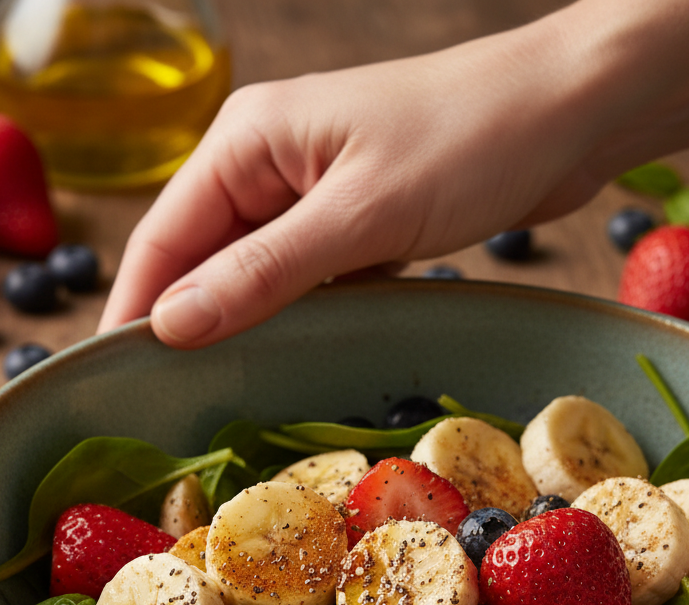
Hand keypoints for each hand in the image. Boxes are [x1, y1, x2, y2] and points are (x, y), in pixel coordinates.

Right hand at [98, 17, 607, 346]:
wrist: (570, 113)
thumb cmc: (468, 141)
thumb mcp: (359, 215)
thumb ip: (264, 273)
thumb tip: (174, 325)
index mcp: (248, 142)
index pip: (164, 238)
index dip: (137, 311)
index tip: (118, 382)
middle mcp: (271, 165)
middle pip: (206, 261)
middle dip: (194, 327)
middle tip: (178, 408)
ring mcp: (318, 194)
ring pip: (261, 277)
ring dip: (252, 327)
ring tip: (233, 396)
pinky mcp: (361, 221)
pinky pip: (313, 280)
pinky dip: (307, 316)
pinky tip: (304, 356)